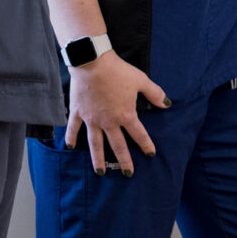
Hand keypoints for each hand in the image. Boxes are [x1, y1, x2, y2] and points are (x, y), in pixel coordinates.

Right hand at [65, 51, 169, 176]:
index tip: (150, 155)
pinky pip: (74, 128)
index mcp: (125, 115)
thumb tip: (167, 104)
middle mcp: (109, 122)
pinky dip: (71, 137)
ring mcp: (92, 119)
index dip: (146, 145)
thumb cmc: (118, 71)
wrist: (92, 63)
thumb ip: (155, 93)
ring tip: (100, 173)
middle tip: (127, 174)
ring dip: (98, 159)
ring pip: (95, 144)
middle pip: (118, 145)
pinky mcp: (78, 112)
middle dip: (123, 161)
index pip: (139, 134)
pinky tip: (70, 148)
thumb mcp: (141, 80)